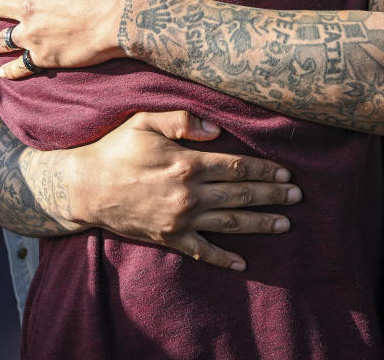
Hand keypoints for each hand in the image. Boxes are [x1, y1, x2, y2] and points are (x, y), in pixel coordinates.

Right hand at [59, 110, 301, 270]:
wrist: (85, 187)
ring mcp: (180, 220)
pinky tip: (244, 263)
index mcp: (187, 163)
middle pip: (241, 195)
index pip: (237, 166)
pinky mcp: (169, 238)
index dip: (265, 169)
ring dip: (261, 224)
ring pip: (231, 223)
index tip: (286, 171)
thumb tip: (215, 128)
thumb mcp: (144, 121)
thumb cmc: (115, 149)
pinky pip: (202, 252)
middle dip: (272, 195)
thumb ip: (181, 120)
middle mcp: (189, 194)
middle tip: (298, 195)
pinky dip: (224, 259)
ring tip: (286, 224)